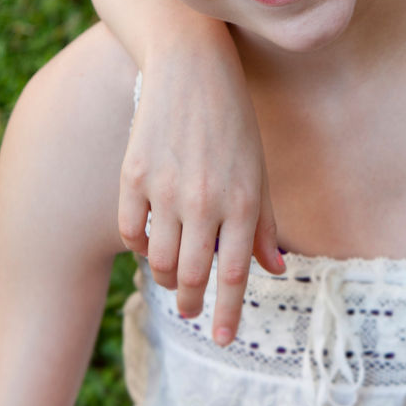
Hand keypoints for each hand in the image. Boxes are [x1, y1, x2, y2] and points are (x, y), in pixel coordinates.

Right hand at [117, 52, 283, 345]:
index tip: (222, 337)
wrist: (192, 68)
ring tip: (174, 280)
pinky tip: (151, 246)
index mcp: (244, 201)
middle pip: (192, 275)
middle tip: (191, 310)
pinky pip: (131, 231)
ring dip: (167, 278)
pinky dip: (141, 247)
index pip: (234, 273)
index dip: (227, 312)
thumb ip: (264, 223)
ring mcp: (165, 189)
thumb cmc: (234, 122)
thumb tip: (274, 270)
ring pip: (159, 260)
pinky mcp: (133, 175)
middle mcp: (205, 200)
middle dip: (191, 302)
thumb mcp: (259, 170)